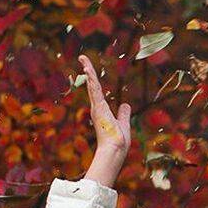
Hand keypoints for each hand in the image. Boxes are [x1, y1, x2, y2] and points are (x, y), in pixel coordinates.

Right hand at [78, 55, 131, 187]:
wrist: (115, 149)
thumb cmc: (118, 141)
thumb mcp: (123, 123)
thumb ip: (123, 113)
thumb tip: (125, 105)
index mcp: (102, 111)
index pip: (97, 92)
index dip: (93, 82)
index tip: (89, 71)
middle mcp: (97, 107)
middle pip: (92, 86)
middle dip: (88, 72)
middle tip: (83, 59)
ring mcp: (97, 107)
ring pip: (92, 85)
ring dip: (88, 71)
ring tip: (84, 59)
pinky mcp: (98, 107)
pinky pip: (94, 89)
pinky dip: (91, 78)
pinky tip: (87, 68)